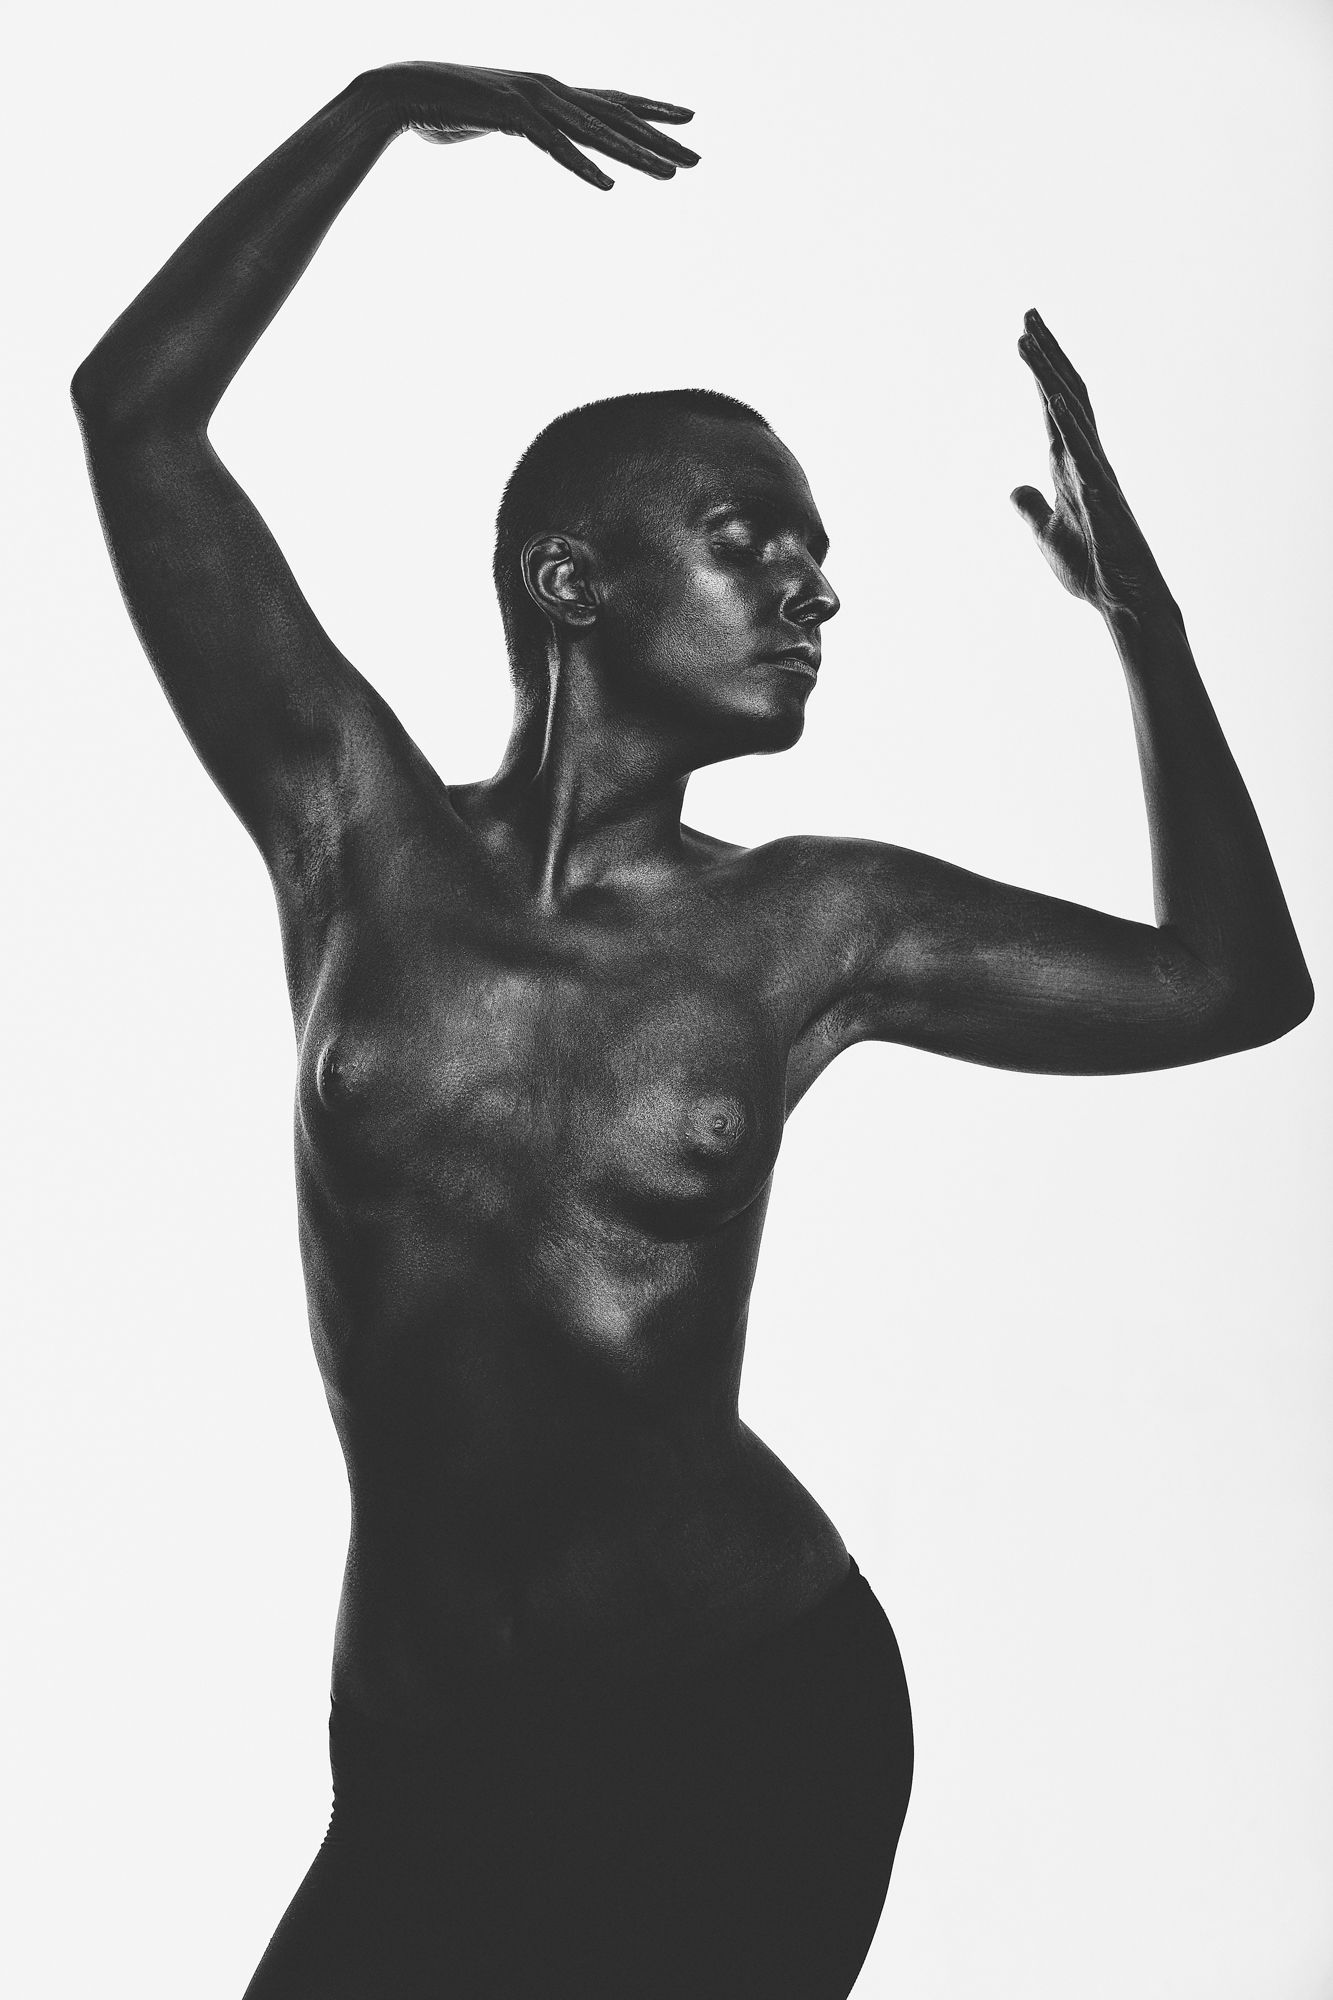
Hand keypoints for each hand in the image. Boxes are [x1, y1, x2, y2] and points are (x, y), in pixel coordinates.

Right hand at [369, 63, 697, 189]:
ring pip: (596, 132)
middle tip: (698, 159)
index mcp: (552, 92)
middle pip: (617, 117)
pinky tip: (608, 186)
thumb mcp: (501, 119)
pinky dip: (582, 167)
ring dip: (635, 155)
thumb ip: (525, 125)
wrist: (405, 90)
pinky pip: (555, 148)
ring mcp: (535, 100)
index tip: (689, 119)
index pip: (614, 100)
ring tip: (669, 175)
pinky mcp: (513, 116)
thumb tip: (533, 131)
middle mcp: (552, 90)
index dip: (653, 108)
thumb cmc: (449, 106)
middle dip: (660, 138)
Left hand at [1011, 310, 1171, 620]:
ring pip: (1071, 415)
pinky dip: (1069, 428)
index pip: (1054, 406)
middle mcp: (1087, 460)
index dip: (1039, 370)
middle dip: (1047, 355)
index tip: (1024, 333)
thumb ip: (1032, 507)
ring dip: (1047, 377)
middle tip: (1027, 315)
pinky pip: (1084, 456)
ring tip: (1027, 343)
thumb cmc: (1093, 567)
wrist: (1124, 599)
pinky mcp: (1102, 501)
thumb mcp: (1047, 534)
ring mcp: (1097, 476)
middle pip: (1067, 395)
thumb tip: (1014, 489)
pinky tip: (1053, 402)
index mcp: (1072, 465)